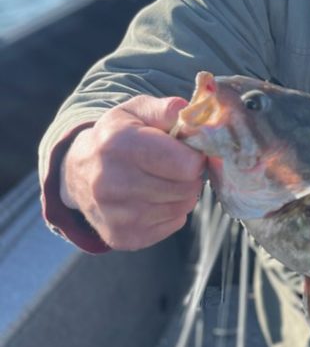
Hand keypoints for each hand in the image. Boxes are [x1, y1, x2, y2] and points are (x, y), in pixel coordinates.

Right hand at [60, 95, 205, 250]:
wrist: (77, 173)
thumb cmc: (116, 136)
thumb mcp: (135, 111)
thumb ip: (166, 109)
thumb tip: (192, 115)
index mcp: (118, 145)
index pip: (186, 164)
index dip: (194, 156)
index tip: (185, 151)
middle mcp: (112, 183)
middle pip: (187, 187)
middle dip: (190, 175)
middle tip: (175, 166)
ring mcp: (115, 215)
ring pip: (183, 206)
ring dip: (182, 193)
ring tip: (162, 180)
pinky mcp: (122, 237)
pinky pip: (174, 225)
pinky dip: (171, 212)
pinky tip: (153, 198)